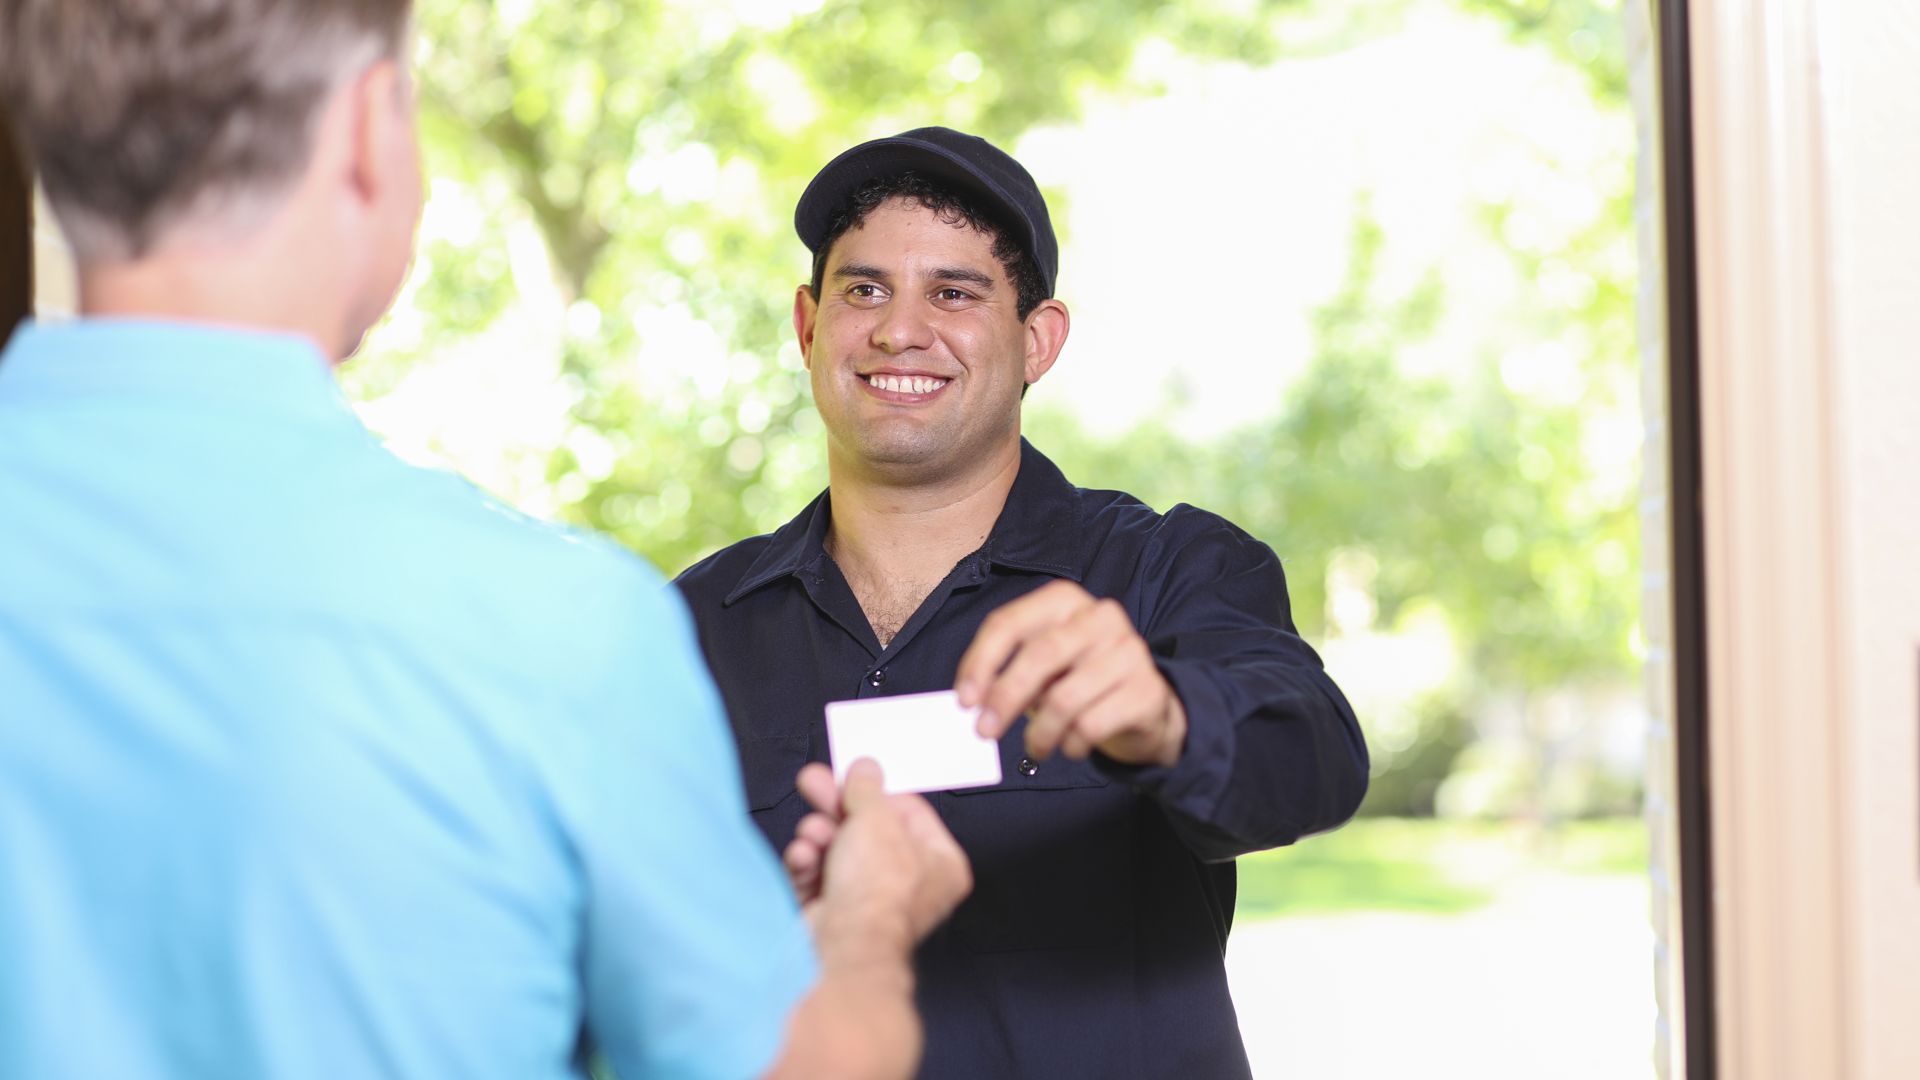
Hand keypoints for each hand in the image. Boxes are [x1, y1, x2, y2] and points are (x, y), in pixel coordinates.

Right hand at [784, 760, 970, 944]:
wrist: (842, 947)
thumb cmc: (877, 895)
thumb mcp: (875, 818)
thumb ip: (867, 790)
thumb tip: (865, 772)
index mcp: (940, 865)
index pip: (909, 813)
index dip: (878, 793)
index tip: (854, 777)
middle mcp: (909, 887)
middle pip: (867, 830)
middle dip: (836, 807)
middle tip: (814, 782)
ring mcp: (869, 903)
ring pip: (837, 851)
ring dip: (819, 836)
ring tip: (812, 832)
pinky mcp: (834, 915)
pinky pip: (818, 876)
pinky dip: (807, 863)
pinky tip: (804, 857)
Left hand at [954, 579, 1187, 766]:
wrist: (1145, 705)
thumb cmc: (1079, 681)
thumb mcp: (1041, 670)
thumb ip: (1007, 675)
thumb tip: (973, 701)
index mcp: (1065, 600)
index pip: (1009, 623)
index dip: (980, 663)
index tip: (964, 701)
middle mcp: (1100, 616)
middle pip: (1038, 655)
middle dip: (1004, 698)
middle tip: (985, 732)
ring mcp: (1129, 651)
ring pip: (1064, 699)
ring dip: (1039, 733)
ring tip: (1035, 746)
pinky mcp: (1146, 690)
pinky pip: (1091, 725)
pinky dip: (1071, 745)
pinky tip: (1072, 746)